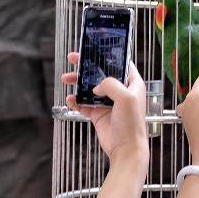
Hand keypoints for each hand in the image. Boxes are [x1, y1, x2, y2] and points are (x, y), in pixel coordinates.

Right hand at [62, 53, 147, 167]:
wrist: (125, 149)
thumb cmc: (132, 124)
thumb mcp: (125, 97)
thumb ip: (110, 84)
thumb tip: (96, 86)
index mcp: (132, 84)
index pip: (121, 64)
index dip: (108, 55)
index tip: (94, 48)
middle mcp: (120, 92)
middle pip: (101, 73)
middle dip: (87, 66)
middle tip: (74, 58)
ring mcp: (108, 103)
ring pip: (90, 88)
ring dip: (78, 83)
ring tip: (66, 78)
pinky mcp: (98, 115)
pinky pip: (84, 104)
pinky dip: (76, 101)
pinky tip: (70, 99)